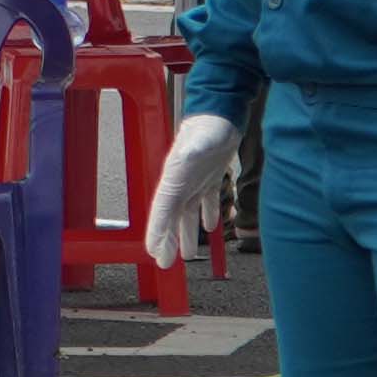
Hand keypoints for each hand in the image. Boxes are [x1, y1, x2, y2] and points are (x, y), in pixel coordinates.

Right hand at [143, 113, 236, 268]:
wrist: (221, 112)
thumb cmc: (209, 126)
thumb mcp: (201, 140)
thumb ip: (193, 150)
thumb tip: (187, 157)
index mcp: (174, 178)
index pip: (162, 211)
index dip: (157, 232)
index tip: (154, 252)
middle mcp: (181, 183)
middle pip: (171, 217)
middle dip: (168, 241)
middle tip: (165, 264)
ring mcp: (195, 181)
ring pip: (187, 214)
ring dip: (187, 233)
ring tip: (187, 255)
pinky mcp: (209, 177)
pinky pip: (206, 202)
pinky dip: (208, 215)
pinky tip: (211, 227)